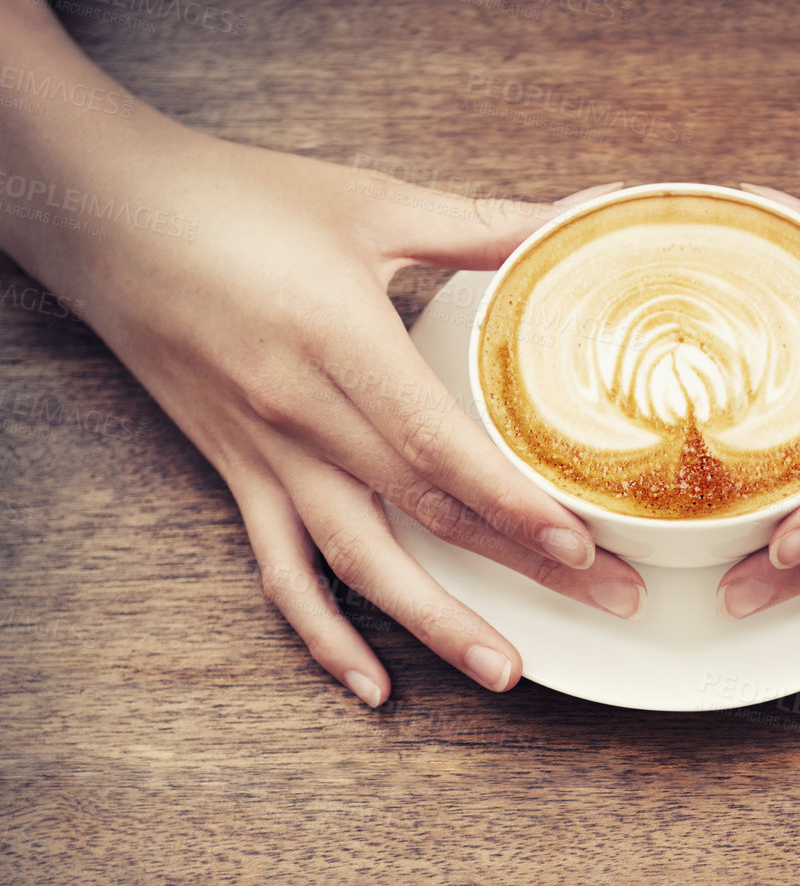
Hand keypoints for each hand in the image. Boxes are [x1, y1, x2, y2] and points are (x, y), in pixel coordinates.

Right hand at [5, 116, 645, 703]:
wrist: (103, 215)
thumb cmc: (234, 200)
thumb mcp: (367, 202)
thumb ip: (477, 227)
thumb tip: (571, 222)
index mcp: (338, 339)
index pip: (439, 444)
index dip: (511, 502)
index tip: (579, 546)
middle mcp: (303, 415)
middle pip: (428, 512)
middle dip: (525, 567)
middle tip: (609, 602)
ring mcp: (269, 458)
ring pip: (360, 562)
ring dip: (436, 624)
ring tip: (505, 672)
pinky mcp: (240, 478)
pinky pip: (281, 573)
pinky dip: (322, 636)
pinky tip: (371, 685)